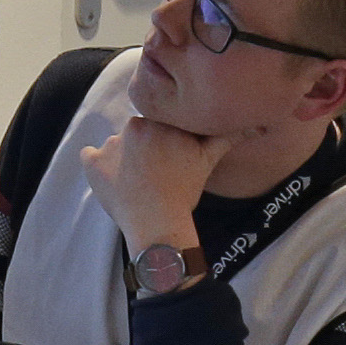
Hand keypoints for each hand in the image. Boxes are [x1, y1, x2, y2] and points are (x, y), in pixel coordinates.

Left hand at [79, 113, 222, 259]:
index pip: (158, 124)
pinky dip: (96, 166)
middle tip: (155, 174)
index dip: (163, 142)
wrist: (158, 223)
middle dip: (144, 149)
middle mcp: (133, 126)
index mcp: (160, 121)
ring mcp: (110, 145)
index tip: (168, 160)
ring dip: (123, 159)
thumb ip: (226, 137)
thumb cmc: (184, 191)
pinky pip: (89, 156)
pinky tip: (112, 181)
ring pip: (116, 146)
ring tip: (137, 184)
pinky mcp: (92, 163)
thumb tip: (256, 126)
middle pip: (137, 134)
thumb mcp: (207, 160)